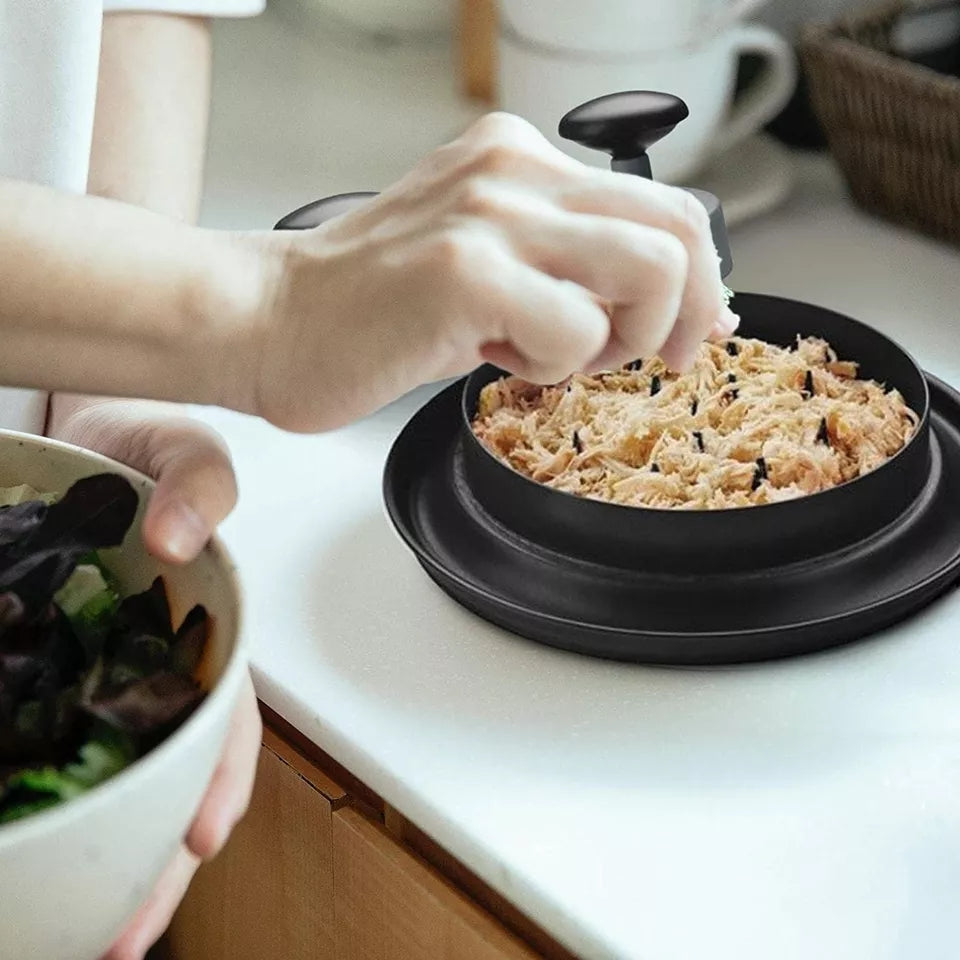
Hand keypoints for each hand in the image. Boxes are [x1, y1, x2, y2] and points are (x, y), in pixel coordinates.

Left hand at [45, 397, 261, 959]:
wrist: (67, 438)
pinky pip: (51, 757)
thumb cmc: (134, 443)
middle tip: (123, 936)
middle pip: (172, 781)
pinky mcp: (47, 682)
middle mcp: (155, 669)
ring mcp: (98, 682)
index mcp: (204, 629)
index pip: (226, 718)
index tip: (199, 840)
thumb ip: (200, 477)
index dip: (221, 781)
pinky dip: (50, 815)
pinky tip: (27, 859)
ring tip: (81, 934)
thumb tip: (180, 535)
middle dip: (157, 863)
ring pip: (114, 788)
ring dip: (105, 864)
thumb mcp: (180, 446)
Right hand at [248, 111, 737, 432]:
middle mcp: (513, 168)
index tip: (692, 331)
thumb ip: (570, 265)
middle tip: (651, 358)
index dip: (703, 280)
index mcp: (521, 157)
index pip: (666, 204)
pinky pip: (575, 331)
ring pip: (649, 274)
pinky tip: (494, 359)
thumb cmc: (377, 306)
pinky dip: (551, 368)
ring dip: (620, 340)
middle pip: (679, 232)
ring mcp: (489, 214)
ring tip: (551, 355)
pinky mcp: (465, 270)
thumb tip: (672, 305)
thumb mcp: (487, 260)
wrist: (275, 321)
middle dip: (686, 316)